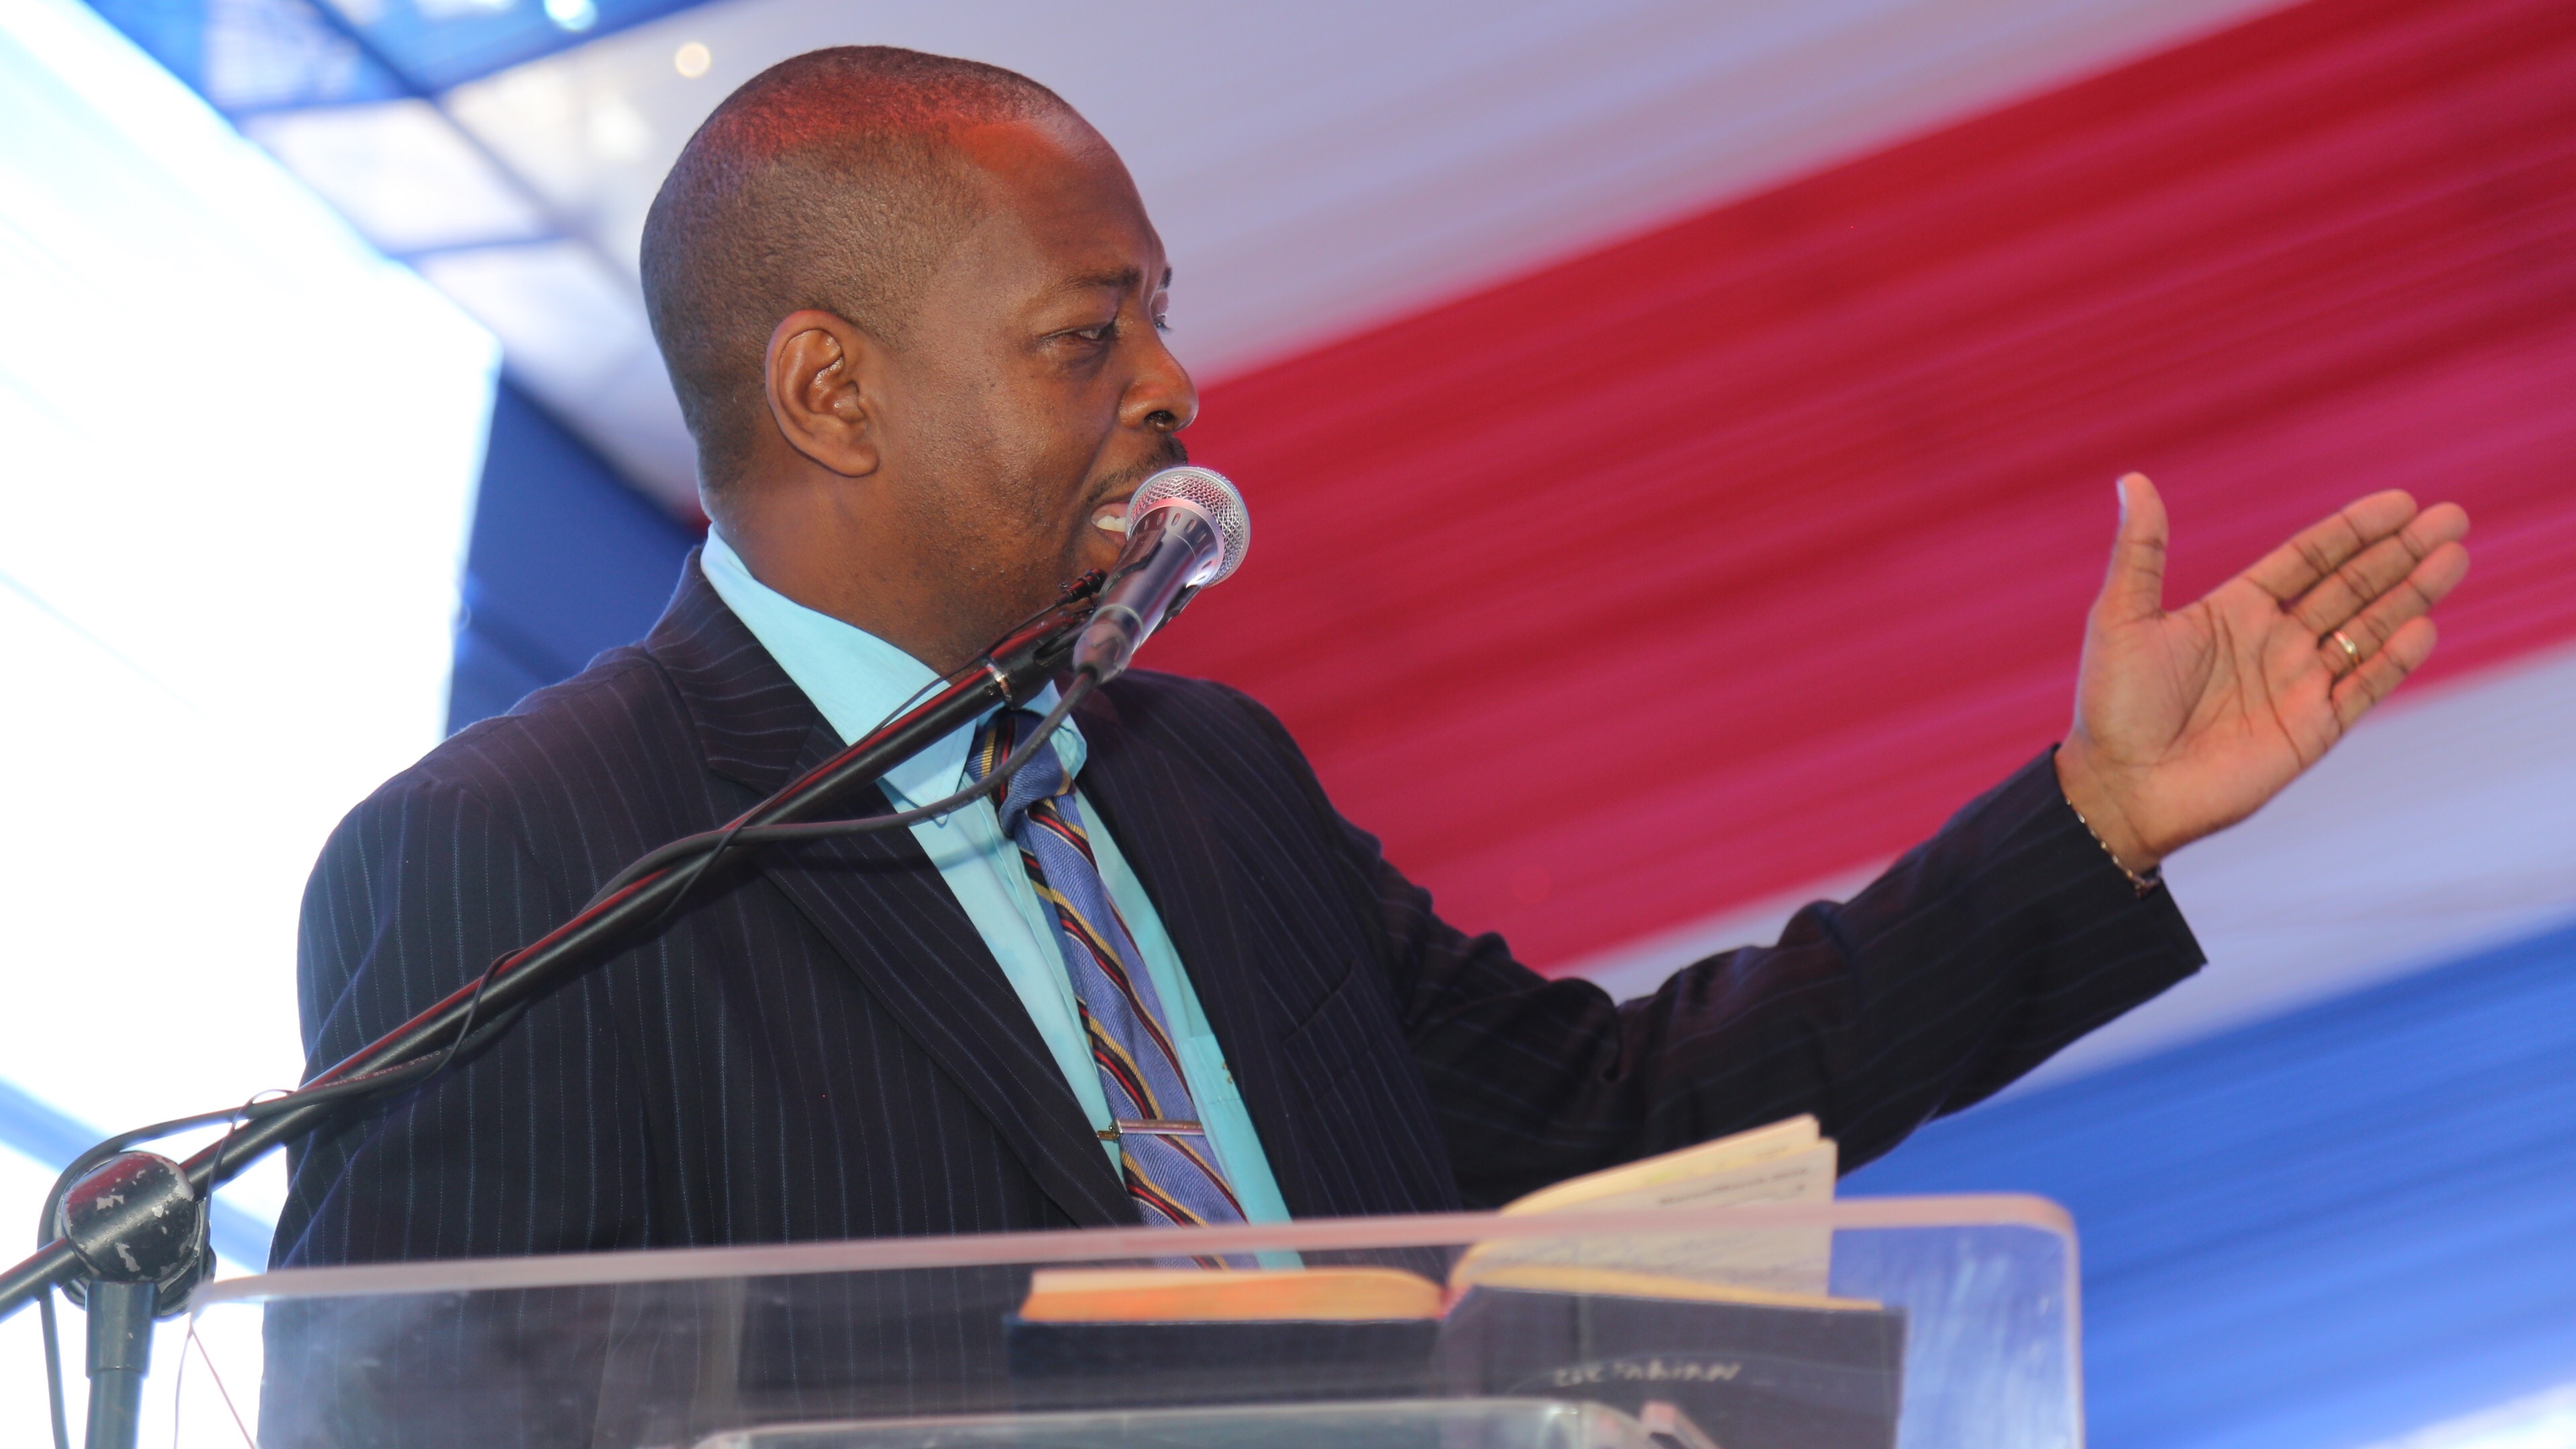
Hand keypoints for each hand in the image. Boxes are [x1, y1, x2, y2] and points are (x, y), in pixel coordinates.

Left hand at [2055, 474, 2470, 872]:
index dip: (2353, 531)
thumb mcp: (2122, 616)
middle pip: (2351, 587)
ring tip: (2453, 556)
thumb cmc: (2112, 704)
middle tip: (2451, 517)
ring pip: (2367, 630)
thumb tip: (2133, 478)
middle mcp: (2274, 643)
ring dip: (2410, 595)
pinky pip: (2363, 688)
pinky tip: (2423, 626)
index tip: (2400, 501)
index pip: (2308, 559)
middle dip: (2400, 554)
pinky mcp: (2311, 731)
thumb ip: (2141, 550)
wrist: (2120, 788)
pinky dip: (2393, 659)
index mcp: (2234, 611)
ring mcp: (2297, 687)